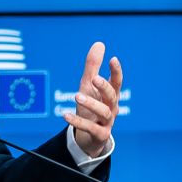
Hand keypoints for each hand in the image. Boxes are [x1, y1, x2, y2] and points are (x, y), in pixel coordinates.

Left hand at [63, 41, 121, 158]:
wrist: (89, 137)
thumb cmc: (90, 108)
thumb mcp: (89, 86)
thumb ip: (93, 66)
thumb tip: (100, 44)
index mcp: (111, 95)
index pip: (117, 82)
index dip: (116, 71)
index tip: (113, 59)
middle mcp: (112, 108)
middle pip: (112, 96)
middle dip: (104, 87)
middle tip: (94, 78)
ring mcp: (107, 122)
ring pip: (103, 112)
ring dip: (91, 103)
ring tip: (77, 96)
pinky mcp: (99, 135)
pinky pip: (90, 127)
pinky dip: (78, 121)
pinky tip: (65, 115)